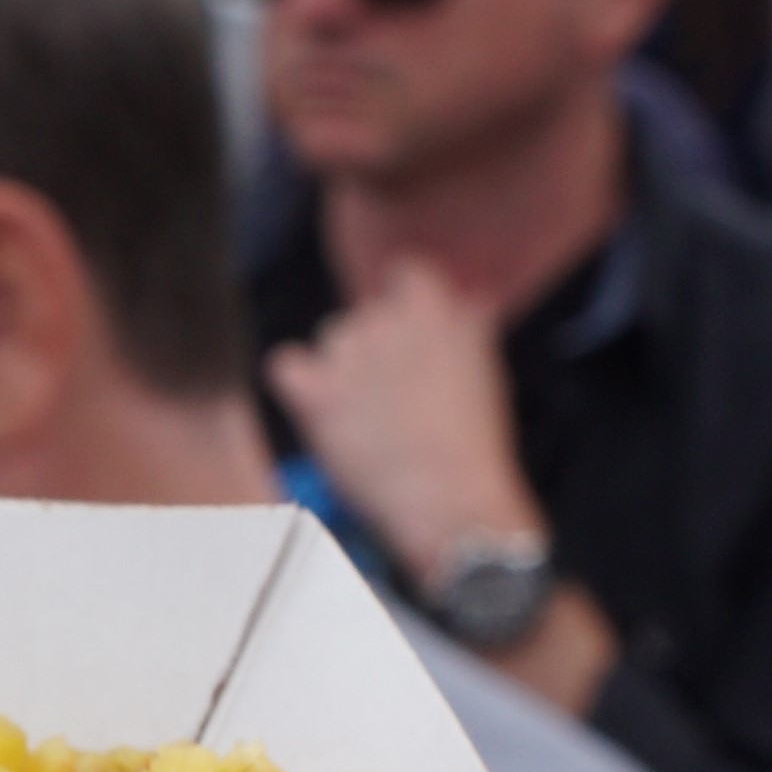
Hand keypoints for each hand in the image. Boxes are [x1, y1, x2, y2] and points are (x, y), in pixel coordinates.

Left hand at [263, 259, 542, 584]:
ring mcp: (348, 353)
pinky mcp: (317, 392)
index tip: (409, 339)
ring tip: (367, 419)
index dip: (403, 305)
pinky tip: (317, 406)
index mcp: (434, 309)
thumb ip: (469, 328)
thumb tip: (472, 297)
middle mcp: (386, 319)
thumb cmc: (473, 444)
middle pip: (364, 317)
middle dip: (372, 351)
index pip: (406, 273)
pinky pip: (285, 366)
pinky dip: (297, 382)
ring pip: (330, 341)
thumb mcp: (486, 372)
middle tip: (391, 399)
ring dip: (340, 370)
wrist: (449, 497)